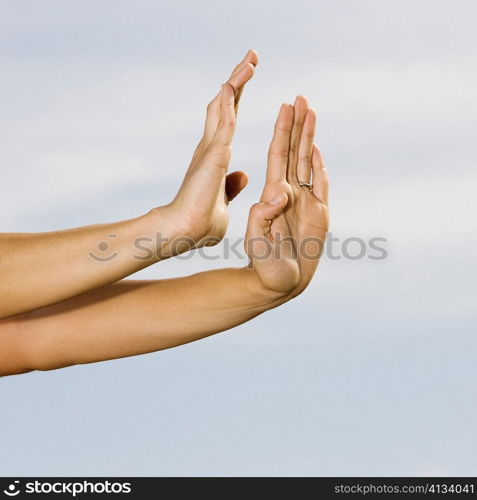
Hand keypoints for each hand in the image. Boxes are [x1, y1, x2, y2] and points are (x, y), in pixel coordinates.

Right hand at [162, 50, 257, 247]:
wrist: (184, 232)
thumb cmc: (200, 223)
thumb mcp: (223, 201)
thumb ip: (231, 186)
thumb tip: (243, 175)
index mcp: (214, 156)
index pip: (228, 120)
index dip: (236, 98)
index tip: (246, 78)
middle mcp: (210, 147)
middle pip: (225, 106)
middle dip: (238, 80)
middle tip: (251, 58)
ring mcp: (210, 149)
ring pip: (224, 108)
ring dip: (236, 83)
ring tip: (250, 60)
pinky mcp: (213, 156)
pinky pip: (223, 124)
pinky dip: (227, 102)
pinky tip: (232, 83)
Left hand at [245, 96, 328, 297]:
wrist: (278, 283)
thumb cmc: (264, 265)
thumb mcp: (257, 240)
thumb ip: (263, 216)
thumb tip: (279, 193)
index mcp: (272, 195)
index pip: (277, 155)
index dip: (282, 131)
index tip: (286, 106)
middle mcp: (287, 193)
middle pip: (293, 152)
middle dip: (297, 125)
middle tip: (301, 98)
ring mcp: (304, 202)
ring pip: (306, 162)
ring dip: (308, 137)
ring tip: (311, 113)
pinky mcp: (319, 213)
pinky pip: (320, 184)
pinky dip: (319, 165)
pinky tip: (316, 149)